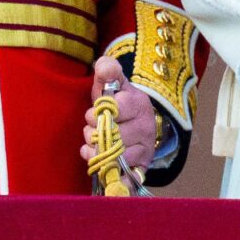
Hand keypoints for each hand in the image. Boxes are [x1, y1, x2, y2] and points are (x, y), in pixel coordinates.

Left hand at [74, 57, 157, 176]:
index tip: (93, 111)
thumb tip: (104, 67)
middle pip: (112, 135)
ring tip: (95, 140)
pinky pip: (120, 172)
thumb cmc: (117, 101)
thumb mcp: (112, 82)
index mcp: (139, 104)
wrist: (132, 121)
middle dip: (93, 131)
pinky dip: (104, 167)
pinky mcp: (140, 166)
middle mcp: (146, 128)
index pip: (114, 110)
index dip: (95, 113)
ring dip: (95, 148)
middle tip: (93, 127)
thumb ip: (107, 69)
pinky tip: (97, 158)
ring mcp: (145, 148)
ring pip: (114, 154)